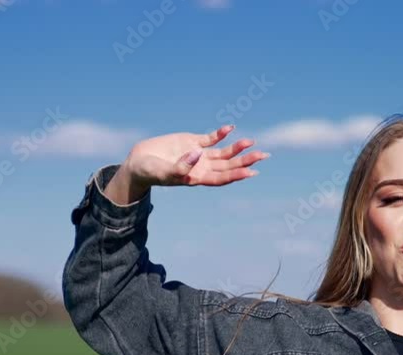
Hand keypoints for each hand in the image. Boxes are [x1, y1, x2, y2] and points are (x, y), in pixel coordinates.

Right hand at [121, 124, 267, 188]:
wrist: (139, 162)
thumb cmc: (150, 172)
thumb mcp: (163, 172)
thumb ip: (181, 167)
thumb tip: (198, 154)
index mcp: (197, 178)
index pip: (221, 178)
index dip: (236, 175)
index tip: (251, 172)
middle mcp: (202, 167)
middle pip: (228, 165)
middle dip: (246, 161)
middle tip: (263, 155)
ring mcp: (199, 155)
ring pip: (223, 152)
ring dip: (237, 148)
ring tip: (251, 142)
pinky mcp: (193, 142)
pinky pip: (210, 139)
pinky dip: (220, 134)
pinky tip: (230, 128)